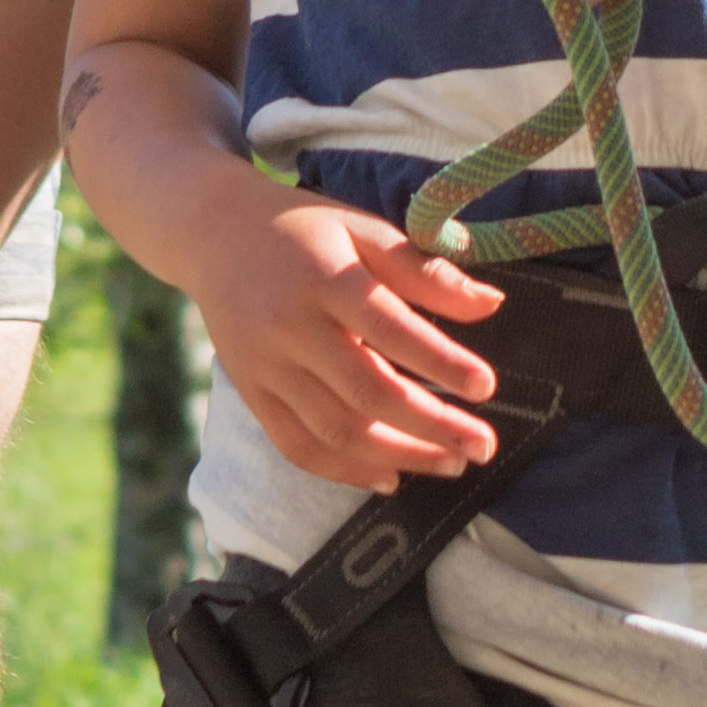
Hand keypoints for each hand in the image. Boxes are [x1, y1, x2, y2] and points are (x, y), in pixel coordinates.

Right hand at [202, 192, 506, 493]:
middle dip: (432, 426)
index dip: (441, 362)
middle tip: (483, 446)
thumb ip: (423, 269)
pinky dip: (345, 471)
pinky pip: (298, 447)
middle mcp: (290, 327)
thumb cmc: (305, 229)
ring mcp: (266, 367)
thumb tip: (493, 304)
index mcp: (324, 276)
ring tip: (451, 463)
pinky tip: (390, 477)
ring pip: (336, 430)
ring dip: (399, 455)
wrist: (213, 234)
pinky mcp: (252, 393)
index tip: (486, 386)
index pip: (390, 328)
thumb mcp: (362, 229)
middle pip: (367, 392)